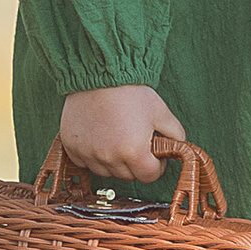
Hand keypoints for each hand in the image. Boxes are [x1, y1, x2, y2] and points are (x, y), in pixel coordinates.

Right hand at [57, 85, 186, 184]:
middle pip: (128, 176)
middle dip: (136, 163)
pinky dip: (93, 155)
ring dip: (114, 161)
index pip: (149, 176)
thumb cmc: (131, 92)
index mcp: (134, 152)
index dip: (157, 166)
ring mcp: (88, 154)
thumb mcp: (162, 112)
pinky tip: (99, 137)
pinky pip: (85, 162)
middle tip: (136, 141)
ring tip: (117, 137)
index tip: (154, 153)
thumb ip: (175, 135)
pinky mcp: (72, 147)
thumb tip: (178, 148)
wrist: (100, 73)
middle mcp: (109, 157)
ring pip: (106, 172)